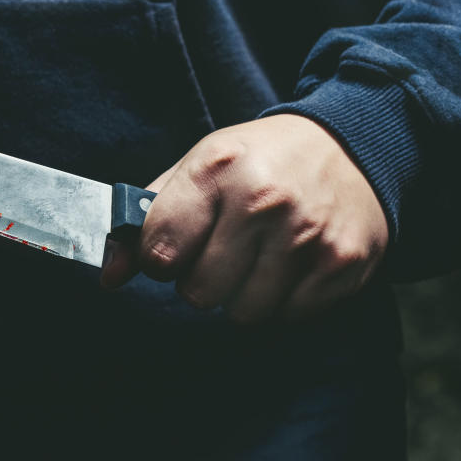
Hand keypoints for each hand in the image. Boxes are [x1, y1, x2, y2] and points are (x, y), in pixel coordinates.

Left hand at [101, 114, 388, 322]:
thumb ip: (146, 219)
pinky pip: (288, 316)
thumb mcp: (197, 168)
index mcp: (216, 168)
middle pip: (199, 292)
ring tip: (257, 257)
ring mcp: (306, 234)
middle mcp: (262, 201)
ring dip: (242, 295)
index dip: (159, 258)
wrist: (350, 144)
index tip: (172, 249)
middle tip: (220, 253)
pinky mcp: (341, 263)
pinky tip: (289, 263)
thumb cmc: (260, 160)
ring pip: (244, 312)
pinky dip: (283, 300)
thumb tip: (110, 276)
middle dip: (201, 281)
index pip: (160, 250)